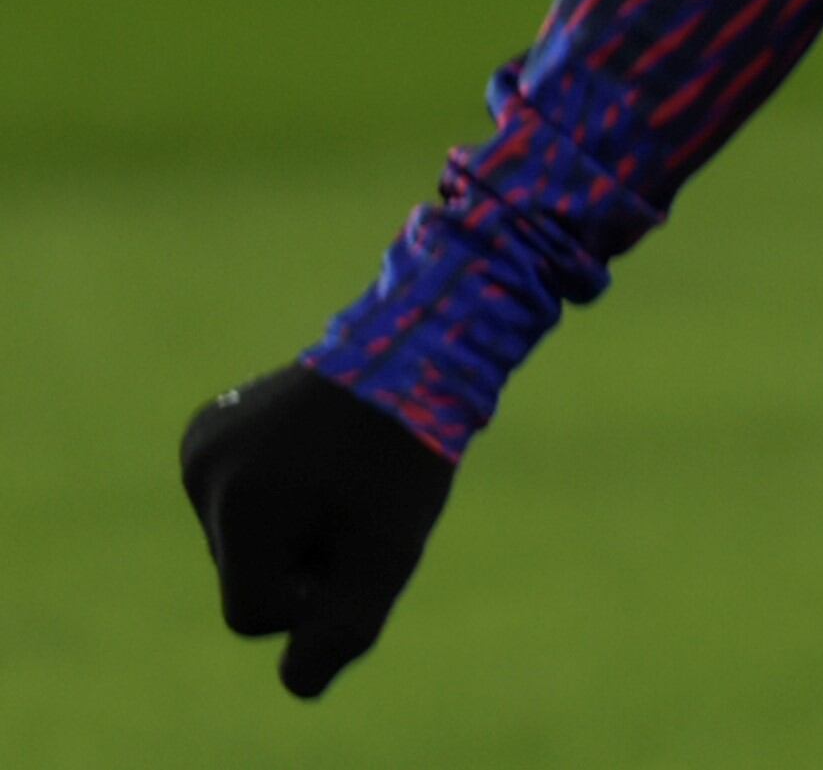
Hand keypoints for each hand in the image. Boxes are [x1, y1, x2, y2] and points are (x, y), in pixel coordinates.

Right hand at [180, 363, 457, 699]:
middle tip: (354, 497)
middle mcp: (201, 469)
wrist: (415, 349)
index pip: (253, 615)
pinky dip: (272, 496)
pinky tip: (311, 454)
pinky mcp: (203, 429)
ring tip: (338, 471)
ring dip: (289, 526)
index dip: (313, 595)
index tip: (355, 539)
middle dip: (300, 558)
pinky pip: (231, 502)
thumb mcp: (390, 552)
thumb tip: (296, 683)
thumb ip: (344, 628)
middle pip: (244, 576)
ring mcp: (196, 445)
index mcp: (240, 502)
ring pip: (237, 542)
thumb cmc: (405, 458)